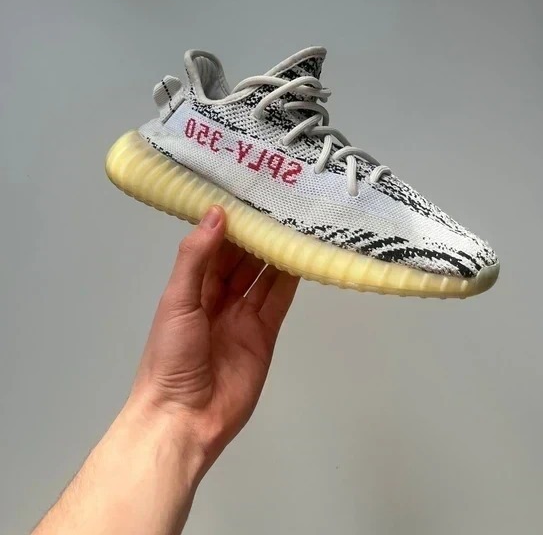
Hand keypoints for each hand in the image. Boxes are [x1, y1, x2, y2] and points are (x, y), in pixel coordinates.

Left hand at [130, 205, 299, 464]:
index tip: (248, 194)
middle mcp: (218, 298)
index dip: (230, 222)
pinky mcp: (265, 334)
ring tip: (296, 221)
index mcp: (191, 288)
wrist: (184, 418)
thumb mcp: (177, 300)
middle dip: (257, 234)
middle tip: (280, 202)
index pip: (214, 247)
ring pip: (263, 276)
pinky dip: (290, 279)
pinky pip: (279, 300)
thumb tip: (217, 212)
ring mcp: (243, 316)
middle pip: (242, 259)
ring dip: (276, 252)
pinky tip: (301, 255)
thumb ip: (196, 257)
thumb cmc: (171, 356)